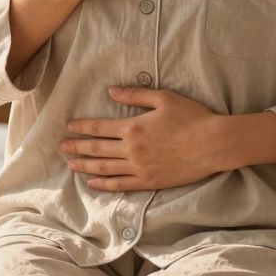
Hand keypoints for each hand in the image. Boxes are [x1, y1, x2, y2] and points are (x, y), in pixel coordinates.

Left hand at [59, 85, 226, 191]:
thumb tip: (111, 91)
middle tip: (61, 147)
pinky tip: (92, 183)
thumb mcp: (163, 98)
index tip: (69, 127)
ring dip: (85, 166)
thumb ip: (135, 94)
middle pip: (97, 149)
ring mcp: (139, 168)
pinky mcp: (149, 181)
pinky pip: (121, 185)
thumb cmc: (192, 117)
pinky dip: (104, 185)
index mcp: (133, 127)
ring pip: (105, 168)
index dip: (82, 128)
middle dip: (76, 147)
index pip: (99, 128)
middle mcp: (131, 149)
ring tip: (70, 164)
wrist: (214, 144)